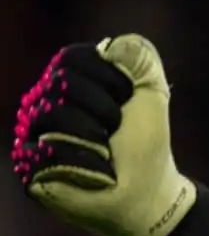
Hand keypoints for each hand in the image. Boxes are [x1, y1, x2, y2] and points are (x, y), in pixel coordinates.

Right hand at [12, 34, 195, 235]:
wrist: (148, 190)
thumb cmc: (146, 142)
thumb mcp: (152, 93)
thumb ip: (140, 59)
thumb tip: (112, 45)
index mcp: (70, 82)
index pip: (71, 58)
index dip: (107, 77)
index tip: (128, 97)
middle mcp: (45, 102)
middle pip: (60, 82)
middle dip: (103, 107)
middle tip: (117, 128)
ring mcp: (34, 133)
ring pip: (50, 113)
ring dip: (93, 133)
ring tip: (107, 148)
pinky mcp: (29, 164)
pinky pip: (45, 150)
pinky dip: (84, 159)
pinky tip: (99, 169)